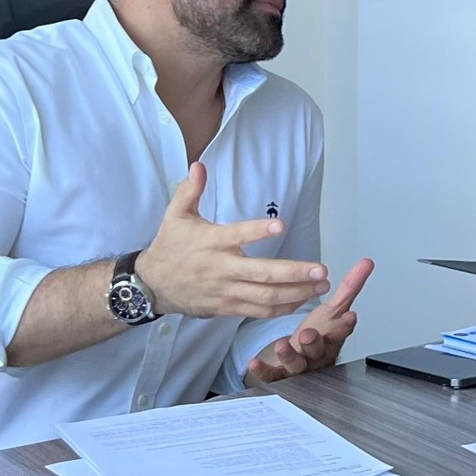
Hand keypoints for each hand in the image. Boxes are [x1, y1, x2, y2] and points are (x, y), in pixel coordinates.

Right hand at [137, 163, 332, 318]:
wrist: (153, 284)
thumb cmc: (170, 246)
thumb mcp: (175, 215)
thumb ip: (190, 191)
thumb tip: (199, 165)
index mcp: (210, 241)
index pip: (237, 235)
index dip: (258, 232)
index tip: (282, 226)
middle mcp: (221, 268)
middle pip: (261, 273)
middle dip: (293, 273)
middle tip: (321, 269)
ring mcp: (226, 290)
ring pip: (265, 296)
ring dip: (296, 292)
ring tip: (322, 286)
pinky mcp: (228, 307)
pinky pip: (259, 310)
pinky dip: (283, 308)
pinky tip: (303, 300)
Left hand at [247, 259, 374, 382]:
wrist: (304, 360)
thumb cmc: (320, 334)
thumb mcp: (335, 310)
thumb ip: (350, 287)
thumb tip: (367, 262)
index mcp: (331, 337)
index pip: (341, 331)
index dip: (345, 326)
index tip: (350, 316)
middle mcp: (317, 353)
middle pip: (318, 351)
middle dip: (314, 343)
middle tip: (309, 334)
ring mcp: (299, 364)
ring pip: (297, 364)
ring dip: (290, 355)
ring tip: (282, 345)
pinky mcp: (281, 373)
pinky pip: (273, 375)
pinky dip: (265, 371)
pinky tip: (255, 363)